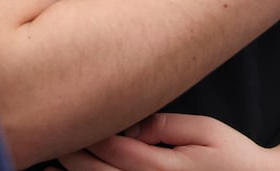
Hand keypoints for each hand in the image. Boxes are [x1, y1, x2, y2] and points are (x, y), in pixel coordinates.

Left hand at [60, 114, 275, 170]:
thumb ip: (166, 125)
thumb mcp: (204, 131)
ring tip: (47, 168)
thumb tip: (132, 121)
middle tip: (49, 138)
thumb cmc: (232, 158)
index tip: (65, 114)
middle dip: (70, 156)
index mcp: (162, 167)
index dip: (85, 132)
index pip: (111, 147)